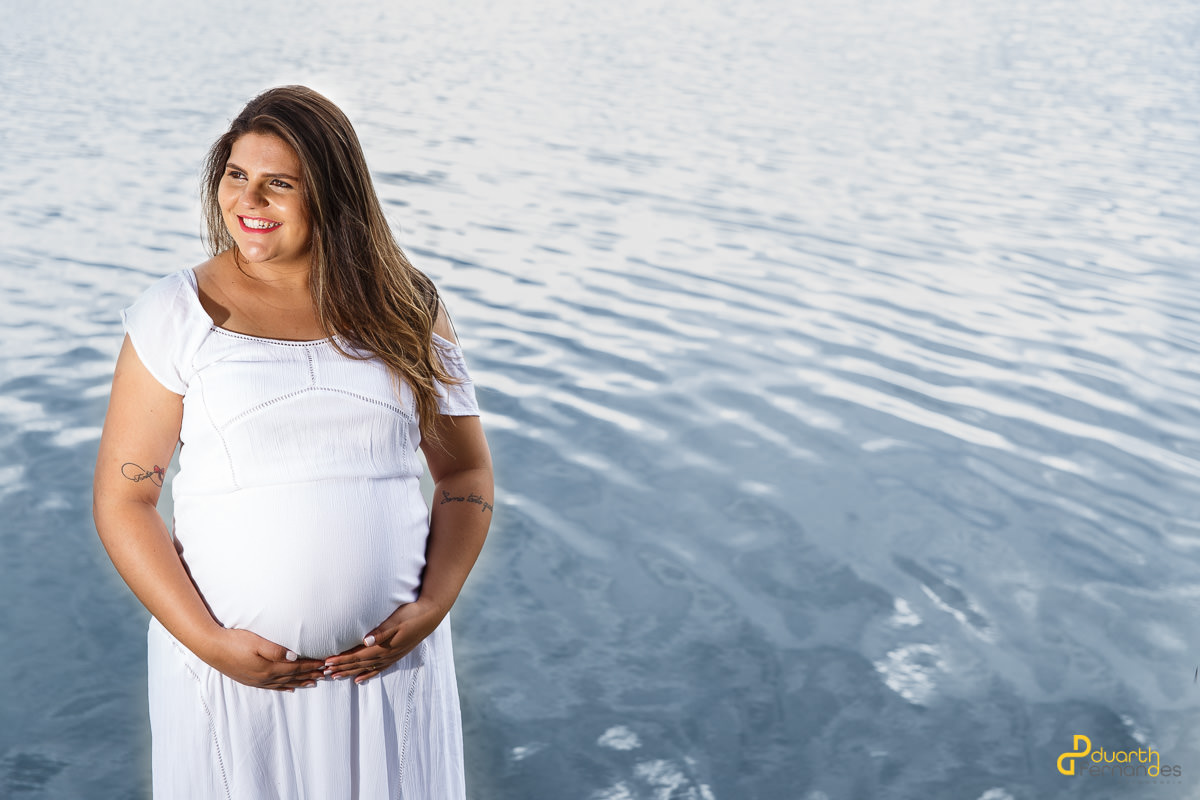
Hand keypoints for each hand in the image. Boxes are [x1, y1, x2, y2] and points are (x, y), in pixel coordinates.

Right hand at [202, 628, 325, 690]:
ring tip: (313, 682)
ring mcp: (257, 681)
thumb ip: (276, 651)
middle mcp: (264, 677)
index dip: (311, 666)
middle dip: (310, 675)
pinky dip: (284, 688)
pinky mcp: (250, 681)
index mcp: (268, 668)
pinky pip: (272, 687)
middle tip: (325, 674)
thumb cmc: (235, 641)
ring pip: (284, 684)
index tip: (324, 664)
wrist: (212, 648)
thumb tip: (295, 658)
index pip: (296, 668)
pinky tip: (290, 688)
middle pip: (292, 677)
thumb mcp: (257, 642)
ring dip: (300, 682)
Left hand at [323, 598, 445, 683]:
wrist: (431, 615)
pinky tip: (360, 679)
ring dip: (350, 672)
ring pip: (366, 668)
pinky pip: (378, 669)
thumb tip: (366, 641)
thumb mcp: (397, 619)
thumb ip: (381, 631)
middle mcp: (386, 655)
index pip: (357, 656)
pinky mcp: (396, 655)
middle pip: (359, 664)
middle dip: (342, 668)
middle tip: (325, 672)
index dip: (342, 660)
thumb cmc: (412, 614)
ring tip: (336, 677)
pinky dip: (367, 674)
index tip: (327, 662)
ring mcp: (391, 656)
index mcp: (383, 647)